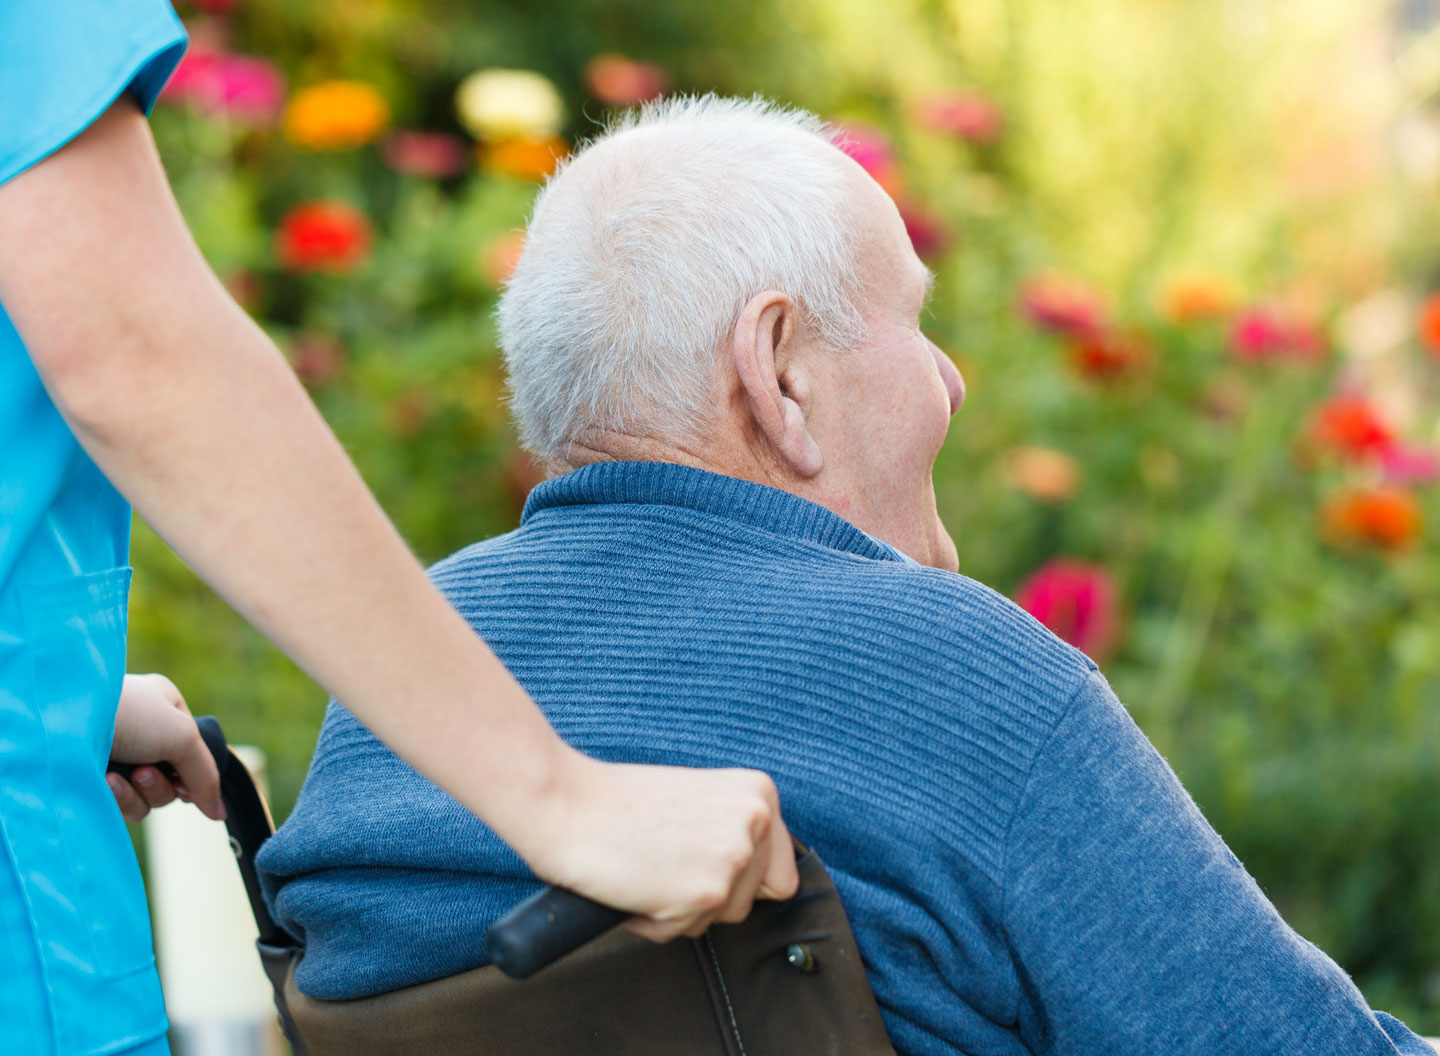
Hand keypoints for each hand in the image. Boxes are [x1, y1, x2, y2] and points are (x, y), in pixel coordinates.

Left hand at [107, 673, 224, 822]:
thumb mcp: (182, 735)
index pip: (193, 748)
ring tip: (121, 776)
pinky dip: (119, 797)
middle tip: (145, 772)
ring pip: (149, 795)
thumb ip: (205, 775)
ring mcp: (118, 755)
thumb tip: (218, 812)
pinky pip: (123, 804)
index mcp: (164, 705)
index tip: (187, 780)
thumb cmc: (128, 715)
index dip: (193, 770)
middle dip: (161, 783)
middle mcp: (142, 730)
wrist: (63, 724)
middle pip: (173, 778)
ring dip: (140, 791)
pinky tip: (104, 782)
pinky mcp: (96, 779)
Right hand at [517, 752, 798, 940]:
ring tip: (646, 870)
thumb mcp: (697, 799)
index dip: (741, 880)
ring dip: (680, 908)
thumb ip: (732, 828)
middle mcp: (756, 821)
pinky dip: (654, 921)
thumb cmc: (616, 802)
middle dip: (709, 895)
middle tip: (663, 862)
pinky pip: (684, 931)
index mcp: (758, 792)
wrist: (564, 802)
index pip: (781, 869)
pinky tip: (633, 885)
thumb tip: (754, 872)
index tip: (703, 866)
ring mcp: (733, 858)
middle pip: (753, 899)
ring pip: (720, 918)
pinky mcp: (705, 893)